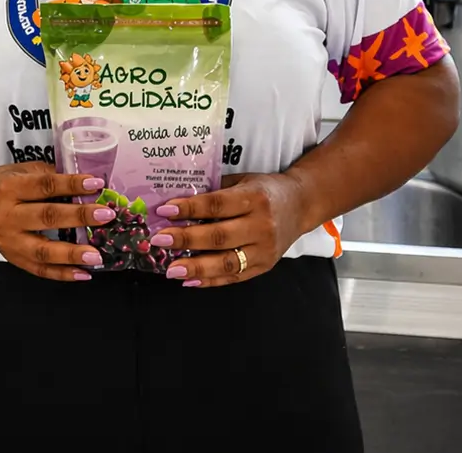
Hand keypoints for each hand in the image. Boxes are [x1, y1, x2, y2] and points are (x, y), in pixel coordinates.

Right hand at [0, 162, 107, 280]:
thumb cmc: (6, 184)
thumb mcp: (22, 171)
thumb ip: (49, 176)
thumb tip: (86, 185)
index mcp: (9, 188)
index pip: (45, 186)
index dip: (71, 185)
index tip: (97, 184)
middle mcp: (6, 215)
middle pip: (46, 217)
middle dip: (79, 217)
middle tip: (105, 216)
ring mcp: (9, 241)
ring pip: (43, 250)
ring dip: (72, 254)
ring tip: (96, 255)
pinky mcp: (13, 258)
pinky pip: (39, 270)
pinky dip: (63, 274)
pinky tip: (84, 273)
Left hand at [151, 173, 311, 286]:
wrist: (301, 205)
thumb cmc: (265, 189)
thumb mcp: (243, 180)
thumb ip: (214, 190)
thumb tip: (176, 201)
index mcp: (254, 198)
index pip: (217, 205)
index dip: (190, 209)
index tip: (165, 210)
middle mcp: (262, 226)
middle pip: (219, 236)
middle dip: (186, 239)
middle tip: (159, 240)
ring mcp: (265, 250)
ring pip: (227, 263)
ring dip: (195, 268)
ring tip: (171, 269)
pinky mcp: (265, 266)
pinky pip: (234, 277)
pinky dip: (210, 281)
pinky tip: (189, 280)